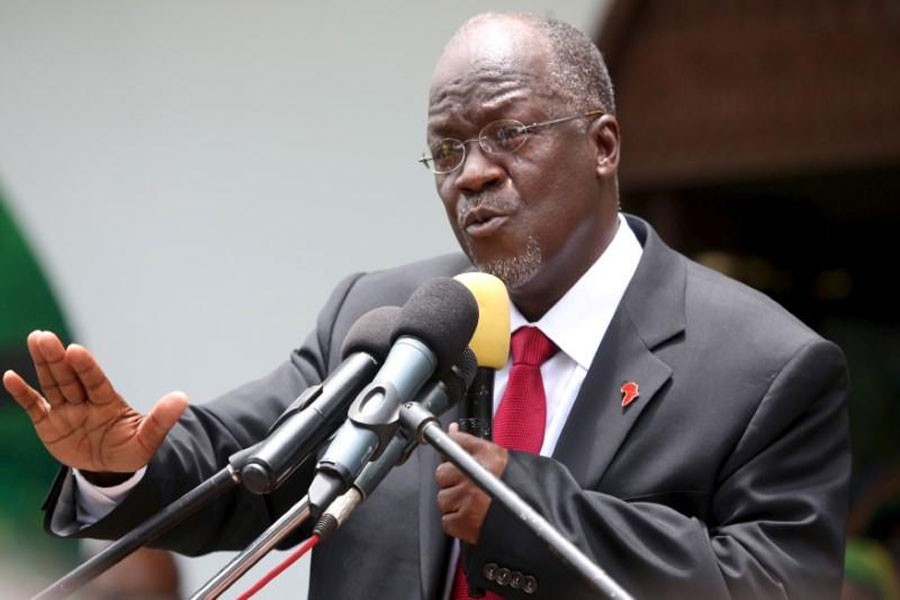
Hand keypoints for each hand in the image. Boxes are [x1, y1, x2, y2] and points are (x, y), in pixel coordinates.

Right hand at [2, 330, 188, 474]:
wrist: (110, 469)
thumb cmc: (129, 450)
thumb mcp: (146, 440)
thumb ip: (160, 420)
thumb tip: (182, 398)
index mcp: (108, 401)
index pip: (95, 381)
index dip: (86, 366)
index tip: (76, 350)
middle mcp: (85, 400)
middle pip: (70, 376)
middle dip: (58, 358)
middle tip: (45, 336)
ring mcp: (65, 410)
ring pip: (52, 383)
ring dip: (43, 363)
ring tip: (36, 339)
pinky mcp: (48, 423)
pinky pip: (33, 406)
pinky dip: (22, 393)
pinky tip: (10, 377)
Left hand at [435, 423, 508, 544]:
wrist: (539, 516)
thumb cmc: (519, 488)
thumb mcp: (500, 459)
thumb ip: (472, 445)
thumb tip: (451, 429)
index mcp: (487, 454)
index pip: (454, 442)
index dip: (450, 453)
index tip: (452, 459)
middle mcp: (476, 473)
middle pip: (442, 473)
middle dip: (452, 482)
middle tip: (469, 488)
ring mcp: (469, 497)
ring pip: (443, 498)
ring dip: (454, 504)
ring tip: (474, 505)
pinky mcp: (465, 521)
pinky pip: (447, 520)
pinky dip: (457, 523)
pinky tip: (472, 519)